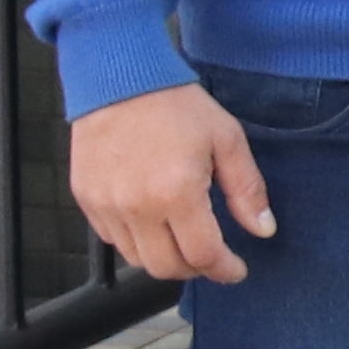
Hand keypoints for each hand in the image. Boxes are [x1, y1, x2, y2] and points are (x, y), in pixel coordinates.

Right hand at [69, 84, 272, 284]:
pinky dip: (136, 241)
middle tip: (213, 258)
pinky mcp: (86, 198)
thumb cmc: (176, 105)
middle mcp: (136, 206)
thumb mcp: (227, 140)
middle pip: (166, 267)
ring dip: (165, 258)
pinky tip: (154, 222)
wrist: (119, 79)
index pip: (202, 255)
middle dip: (196, 270)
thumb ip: (247, 190)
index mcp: (176, 193)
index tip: (236, 269)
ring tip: (184, 240)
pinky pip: (112, 238)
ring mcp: (105, 205)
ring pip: (137, 258)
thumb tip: (263, 230)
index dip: (225, 269)